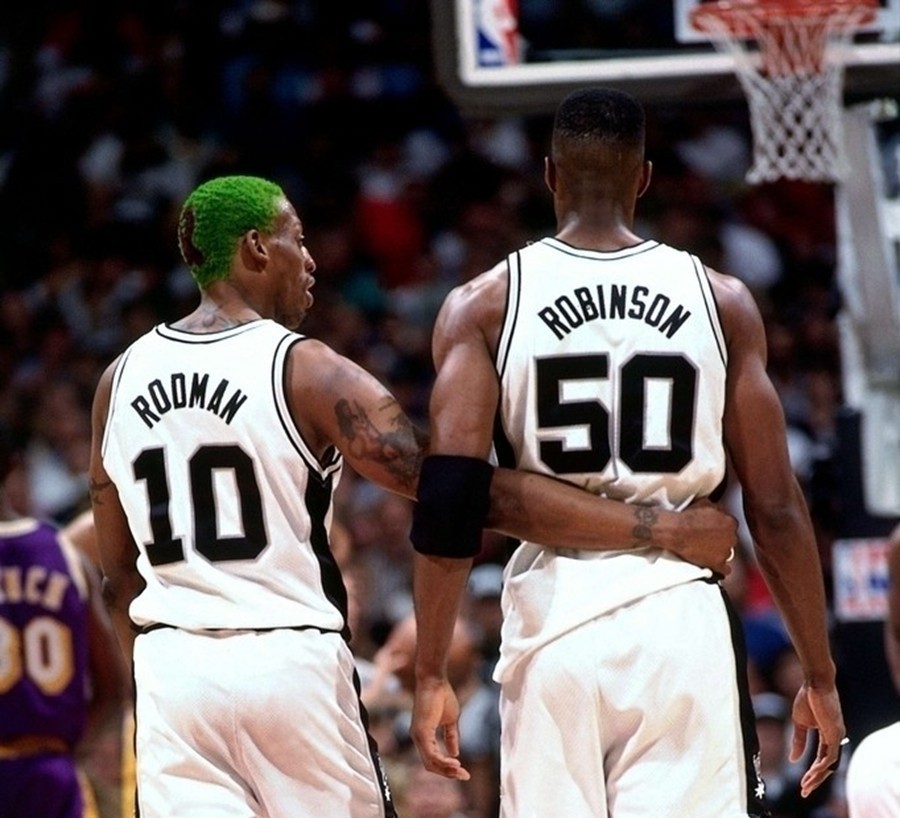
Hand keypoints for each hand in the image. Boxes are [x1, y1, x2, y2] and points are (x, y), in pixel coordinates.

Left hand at [410, 676, 470, 780]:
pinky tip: (455, 762)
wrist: (435, 680)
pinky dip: (443, 761)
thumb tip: (455, 752)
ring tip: (461, 771)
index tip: (464, 772)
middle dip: (448, 773)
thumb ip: (451, 736)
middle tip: (465, 776)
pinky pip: (431, 754)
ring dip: (447, 769)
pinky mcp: (421, 732)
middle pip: (431, 765)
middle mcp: (418, 738)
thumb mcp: (450, 720)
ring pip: (431, 762)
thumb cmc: (442, 695)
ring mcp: (418, 736)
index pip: (433, 759)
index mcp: (424, 736)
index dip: (448, 768)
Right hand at [671, 499, 737, 575]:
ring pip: (728, 553)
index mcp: (730, 522)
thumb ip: (717, 508)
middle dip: (721, 539)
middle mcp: (731, 537)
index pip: (731, 525)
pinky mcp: (717, 563)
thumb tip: (718, 508)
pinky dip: (721, 568)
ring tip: (708, 550)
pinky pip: (725, 569)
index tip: (715, 528)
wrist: (676, 531)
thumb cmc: (687, 518)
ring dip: (720, 552)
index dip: (721, 526)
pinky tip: (715, 565)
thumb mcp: (705, 503)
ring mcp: (725, 551)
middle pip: (730, 539)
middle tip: (708, 538)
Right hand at [789, 683, 845, 797]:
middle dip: (815, 780)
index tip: (801, 783)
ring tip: (805, 786)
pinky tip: (813, 772)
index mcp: (827, 736)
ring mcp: (837, 736)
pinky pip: (831, 756)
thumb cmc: (807, 698)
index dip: (812, 772)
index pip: (822, 759)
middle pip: (827, 766)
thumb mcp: (799, 723)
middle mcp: (835, 738)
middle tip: (804, 792)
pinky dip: (822, 766)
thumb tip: (793, 759)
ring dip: (817, 777)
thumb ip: (798, 741)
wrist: (814, 682)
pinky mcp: (835, 733)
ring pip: (830, 764)